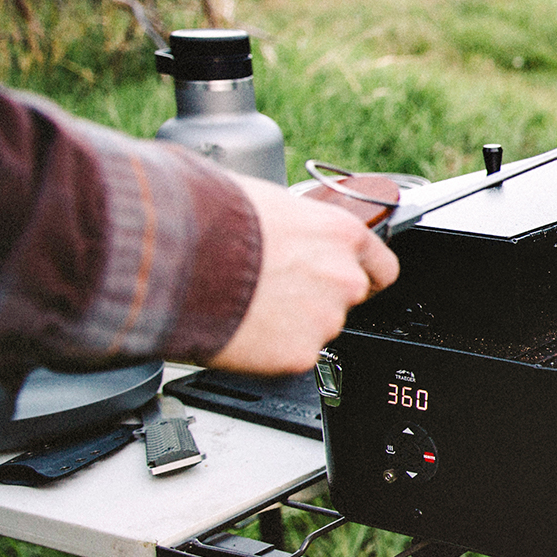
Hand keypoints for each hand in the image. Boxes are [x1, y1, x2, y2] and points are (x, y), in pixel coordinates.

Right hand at [209, 174, 399, 374]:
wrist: (174, 258)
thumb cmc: (211, 220)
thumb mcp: (265, 201)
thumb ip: (295, 224)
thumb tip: (283, 225)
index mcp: (342, 234)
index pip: (382, 267)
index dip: (361, 275)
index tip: (347, 280)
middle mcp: (344, 278)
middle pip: (346, 299)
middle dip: (316, 298)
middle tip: (275, 292)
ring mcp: (325, 319)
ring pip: (316, 329)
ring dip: (290, 324)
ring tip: (247, 305)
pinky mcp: (299, 354)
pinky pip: (289, 355)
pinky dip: (267, 350)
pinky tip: (241, 327)